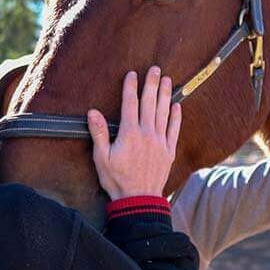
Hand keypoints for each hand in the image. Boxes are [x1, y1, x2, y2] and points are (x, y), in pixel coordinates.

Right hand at [87, 67, 181, 199]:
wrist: (139, 200)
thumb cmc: (117, 179)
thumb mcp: (101, 158)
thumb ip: (99, 133)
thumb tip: (93, 112)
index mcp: (129, 133)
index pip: (130, 104)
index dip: (131, 87)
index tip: (132, 74)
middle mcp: (147, 134)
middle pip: (149, 103)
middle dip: (151, 84)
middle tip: (155, 69)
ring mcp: (160, 142)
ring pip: (163, 113)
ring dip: (165, 95)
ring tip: (166, 80)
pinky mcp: (168, 151)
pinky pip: (174, 129)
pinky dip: (176, 116)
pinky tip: (177, 105)